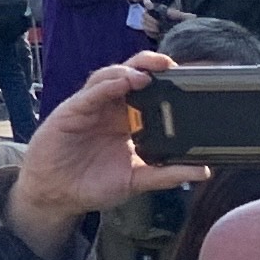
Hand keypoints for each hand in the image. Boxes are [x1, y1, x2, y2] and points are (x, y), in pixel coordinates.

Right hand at [3, 51, 196, 259]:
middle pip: (131, 75)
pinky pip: (90, 93)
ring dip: (128, 71)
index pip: (149, 92)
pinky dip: (105, 86)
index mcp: (128, 122)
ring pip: (110, 77)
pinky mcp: (71, 111)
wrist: (57, 195)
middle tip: (169, 64)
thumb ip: (165, 175)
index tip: (188, 79)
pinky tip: (120, 84)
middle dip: (149, 65)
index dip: (166, 81)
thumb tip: (202, 172)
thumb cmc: (92, 185)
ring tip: (146, 75)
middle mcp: (111, 109)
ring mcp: (91, 107)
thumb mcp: (135, 180)